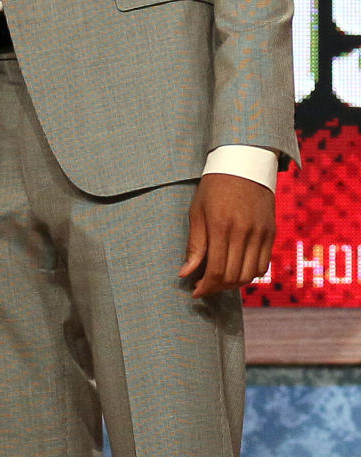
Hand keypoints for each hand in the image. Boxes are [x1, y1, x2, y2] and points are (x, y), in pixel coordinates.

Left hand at [179, 173, 274, 297]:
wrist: (243, 164)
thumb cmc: (214, 187)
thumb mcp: (197, 211)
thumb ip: (194, 245)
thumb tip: (185, 273)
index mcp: (221, 226)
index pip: (216, 270)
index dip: (205, 286)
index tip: (195, 291)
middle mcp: (244, 232)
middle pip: (234, 276)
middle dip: (217, 287)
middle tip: (205, 286)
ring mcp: (260, 233)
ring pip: (250, 275)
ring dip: (234, 284)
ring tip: (220, 280)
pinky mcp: (271, 233)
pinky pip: (263, 265)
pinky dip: (250, 274)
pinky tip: (237, 270)